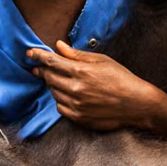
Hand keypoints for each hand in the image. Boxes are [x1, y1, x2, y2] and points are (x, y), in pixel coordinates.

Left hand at [27, 40, 166, 135]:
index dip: (38, 56)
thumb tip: (59, 46)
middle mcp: (75, 89)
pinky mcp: (79, 118)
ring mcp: (76, 105)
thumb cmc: (122, 79)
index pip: (51, 62)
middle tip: (39, 68)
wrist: (136, 104)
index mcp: (80, 71)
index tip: (30, 54)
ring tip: (61, 81)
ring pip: (53, 93)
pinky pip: (60, 108)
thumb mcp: (102, 61)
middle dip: (43, 71)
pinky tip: (69, 95)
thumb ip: (77, 54)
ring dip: (53, 85)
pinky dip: (61, 100)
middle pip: (49, 78)